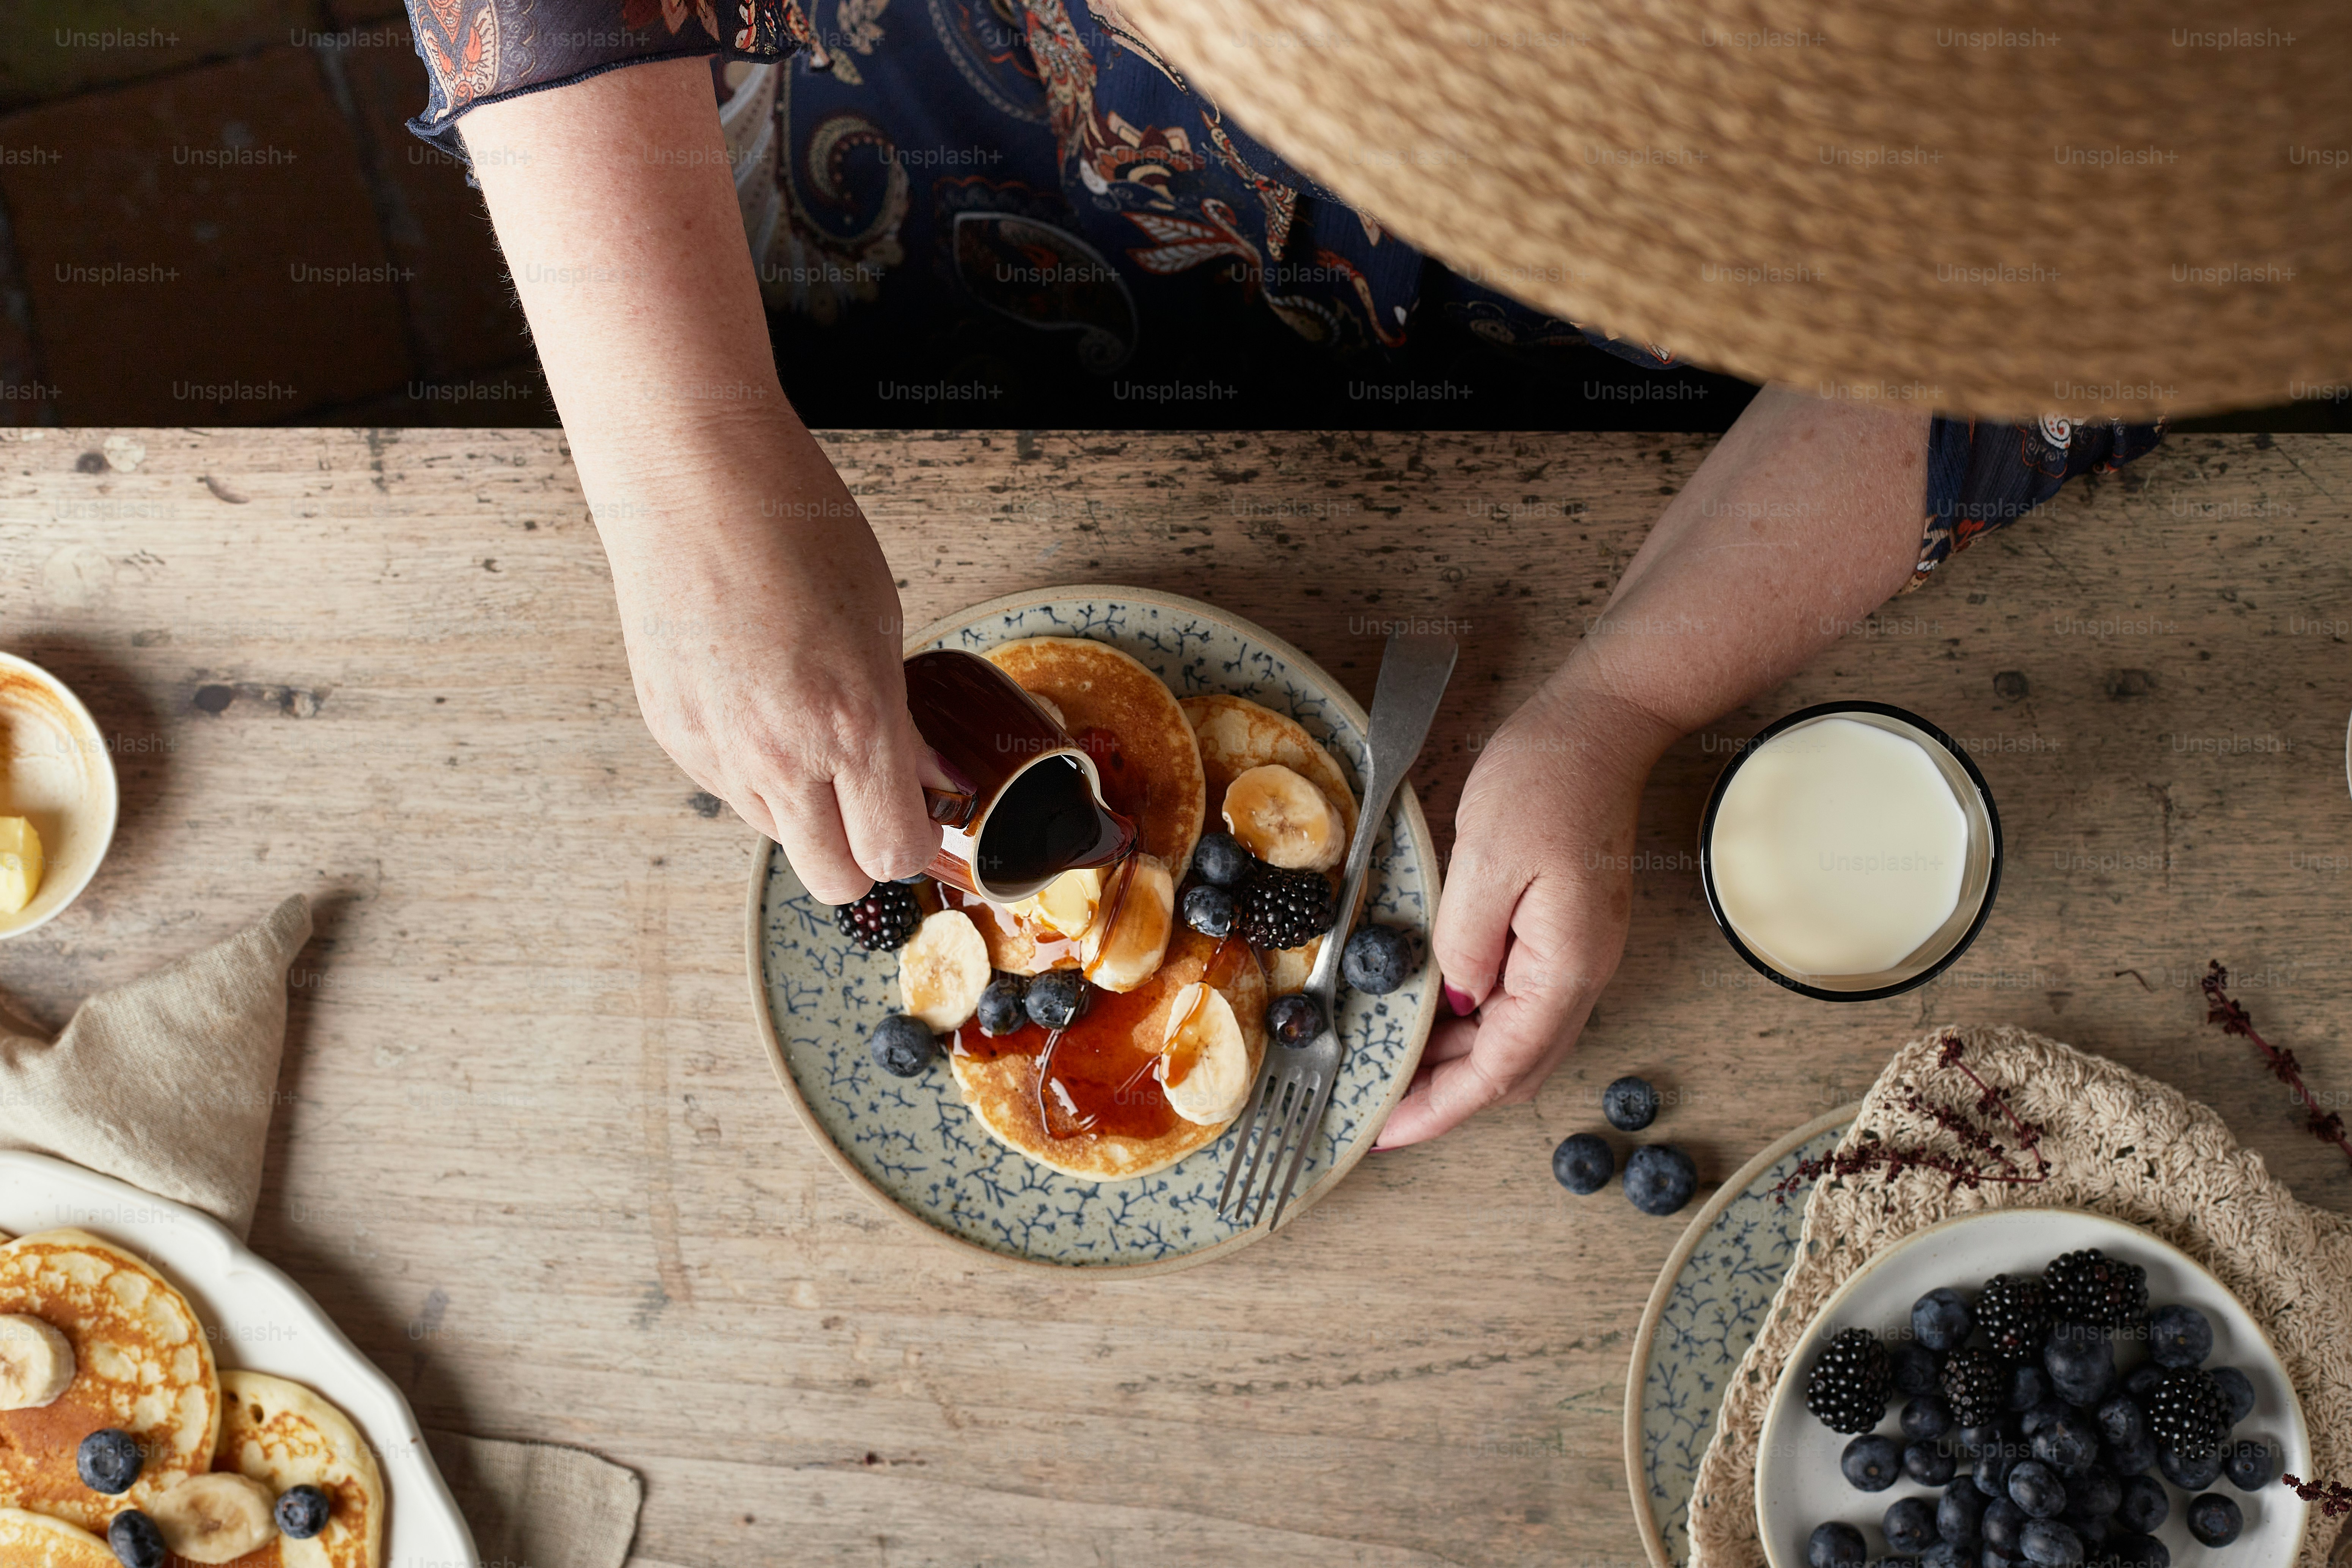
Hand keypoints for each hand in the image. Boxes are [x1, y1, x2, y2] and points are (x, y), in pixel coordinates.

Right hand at [605, 498, 936, 904]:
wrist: (693, 486)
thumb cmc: (796, 533)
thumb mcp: (882, 623)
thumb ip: (902, 718)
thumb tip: (930, 775)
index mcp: (851, 725)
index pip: (891, 853)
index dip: (913, 845)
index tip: (919, 817)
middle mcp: (781, 756)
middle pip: (832, 878)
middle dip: (860, 856)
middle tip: (871, 805)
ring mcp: (718, 752)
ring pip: (778, 834)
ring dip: (805, 809)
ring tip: (810, 732)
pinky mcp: (671, 736)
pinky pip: (727, 788)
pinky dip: (753, 771)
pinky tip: (759, 704)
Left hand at [1375, 685, 1674, 1146]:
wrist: (1601, 727)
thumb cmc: (1547, 779)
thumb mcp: (1488, 858)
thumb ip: (1466, 940)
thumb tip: (1456, 1002)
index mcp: (1567, 965)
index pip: (1502, 1067)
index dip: (1442, 1106)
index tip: (1389, 1133)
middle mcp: (1581, 973)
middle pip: (1513, 1069)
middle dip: (1446, 1096)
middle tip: (1380, 1107)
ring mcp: (1577, 956)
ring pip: (1517, 1041)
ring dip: (1458, 1063)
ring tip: (1395, 1066)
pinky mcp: (1565, 935)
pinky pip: (1519, 1003)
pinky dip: (1473, 1025)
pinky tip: (1431, 1014)